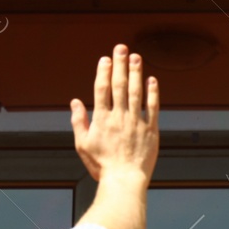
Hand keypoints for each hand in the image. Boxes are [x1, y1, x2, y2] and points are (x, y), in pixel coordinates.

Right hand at [70, 44, 159, 182]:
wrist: (124, 181)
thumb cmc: (102, 165)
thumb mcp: (83, 145)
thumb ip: (78, 122)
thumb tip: (75, 102)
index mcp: (102, 120)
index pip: (102, 90)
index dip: (104, 72)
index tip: (105, 59)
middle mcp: (119, 117)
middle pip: (119, 86)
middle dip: (120, 65)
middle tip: (122, 47)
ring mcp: (136, 123)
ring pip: (136, 93)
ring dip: (136, 73)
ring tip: (136, 57)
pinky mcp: (151, 131)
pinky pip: (153, 108)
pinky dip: (153, 93)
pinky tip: (152, 80)